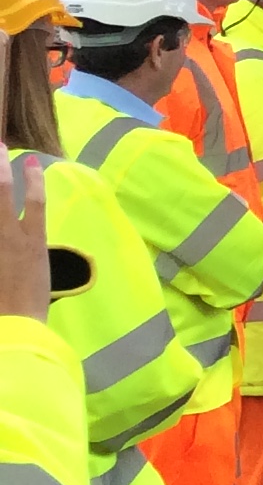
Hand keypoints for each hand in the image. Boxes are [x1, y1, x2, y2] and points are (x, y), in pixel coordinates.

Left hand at [0, 154, 46, 323]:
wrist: (14, 324)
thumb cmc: (29, 304)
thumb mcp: (37, 272)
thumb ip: (27, 250)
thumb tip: (27, 235)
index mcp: (34, 241)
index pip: (37, 199)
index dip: (33, 177)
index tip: (29, 160)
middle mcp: (12, 236)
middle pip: (3, 193)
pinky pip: (0, 220)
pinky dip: (0, 207)